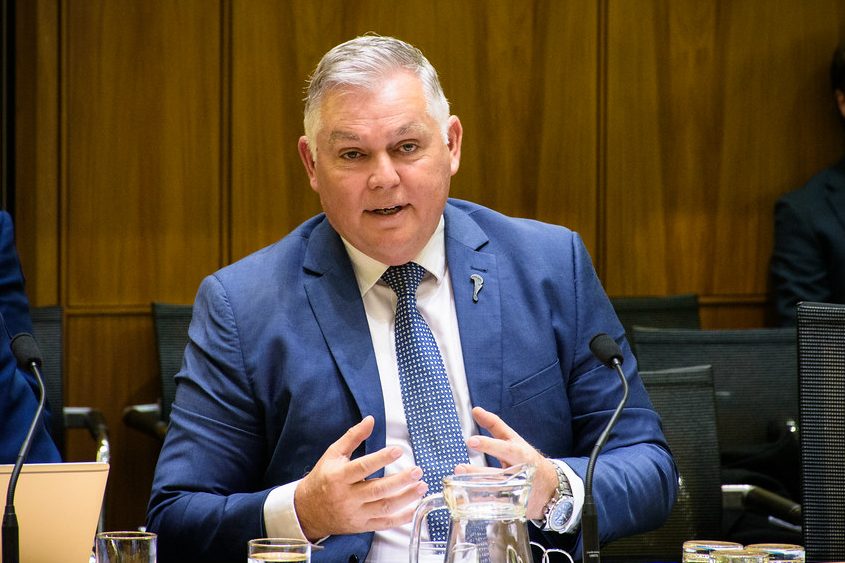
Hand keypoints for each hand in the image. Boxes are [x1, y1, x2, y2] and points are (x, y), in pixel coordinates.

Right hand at [294, 416, 427, 540]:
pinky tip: (415, 508)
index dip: (381, 459)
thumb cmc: (322, 479)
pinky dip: (401, 518)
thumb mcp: (333, 454)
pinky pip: (384, 524)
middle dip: (400, 481)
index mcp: (339, 477)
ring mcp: (355, 513)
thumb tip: (371, 419)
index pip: (362, 467)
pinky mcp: (361, 525)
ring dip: (405, 498)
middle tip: (417, 471)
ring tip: (421, 487)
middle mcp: (347, 497)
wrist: (307, 511)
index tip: (398, 451)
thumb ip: (353, 437)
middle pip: (377, 489)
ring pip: (383, 507)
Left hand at [459, 406, 558, 519]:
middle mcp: (520, 472)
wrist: (550, 485)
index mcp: (520, 453)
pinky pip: (497, 505)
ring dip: (476, 487)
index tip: (471, 441)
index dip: (488, 445)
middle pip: (501, 473)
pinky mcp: (515, 504)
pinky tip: (465, 498)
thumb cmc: (526, 458)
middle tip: (460, 468)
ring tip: (459, 480)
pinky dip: (481, 503)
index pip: (505, 448)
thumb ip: (494, 425)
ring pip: (496, 491)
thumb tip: (475, 410)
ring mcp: (518, 491)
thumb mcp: (513, 439)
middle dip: (479, 471)